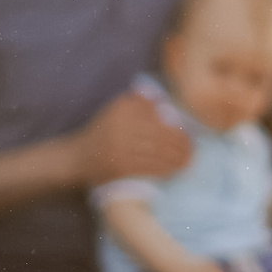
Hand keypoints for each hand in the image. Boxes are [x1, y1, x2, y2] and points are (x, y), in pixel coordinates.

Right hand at [73, 90, 191, 185]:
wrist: (77, 158)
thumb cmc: (103, 133)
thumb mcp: (116, 110)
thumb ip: (139, 103)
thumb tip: (164, 101)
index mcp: (124, 110)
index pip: (159, 119)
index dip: (178, 129)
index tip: (190, 135)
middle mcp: (122, 126)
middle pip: (161, 136)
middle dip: (181, 145)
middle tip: (194, 151)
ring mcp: (121, 148)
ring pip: (157, 153)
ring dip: (177, 159)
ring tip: (188, 161)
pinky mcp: (120, 167)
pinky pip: (149, 168)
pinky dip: (165, 169)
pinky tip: (174, 170)